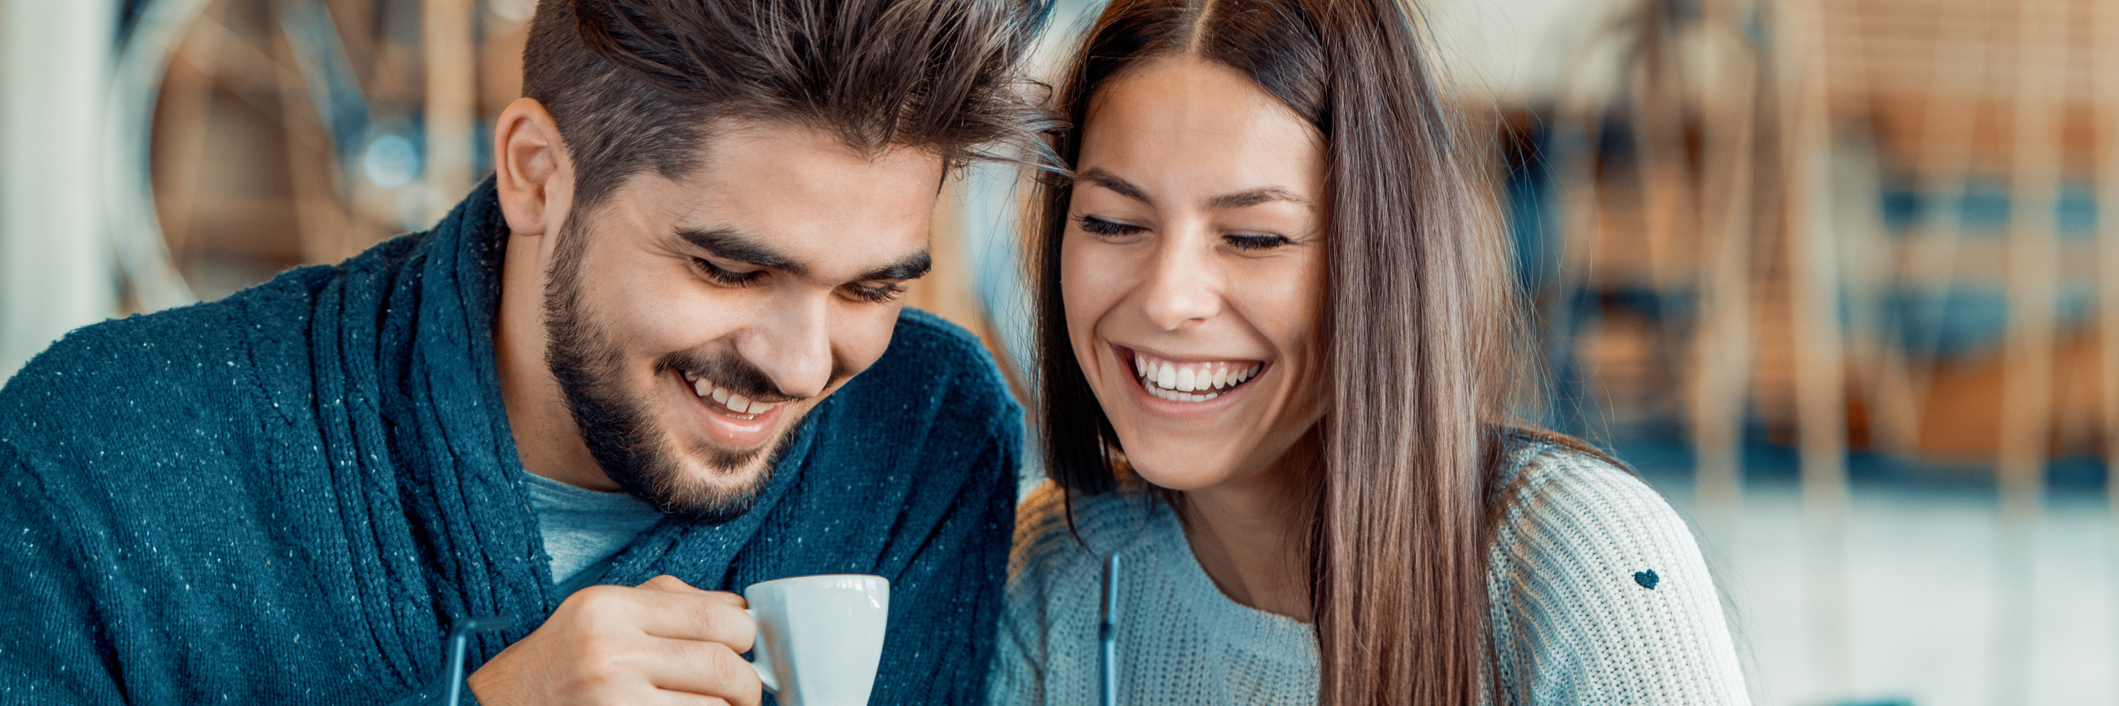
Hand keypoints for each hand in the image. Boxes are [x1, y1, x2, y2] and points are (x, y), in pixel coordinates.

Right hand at [467, 575, 761, 705]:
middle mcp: (611, 651)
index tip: (746, 651)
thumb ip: (671, 603)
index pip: (718, 618)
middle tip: (744, 693)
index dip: (747, 639)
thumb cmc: (559, 664)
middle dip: (747, 685)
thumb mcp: (603, 614)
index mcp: (611, 608)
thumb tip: (743, 614)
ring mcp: (613, 698)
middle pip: (723, 665)